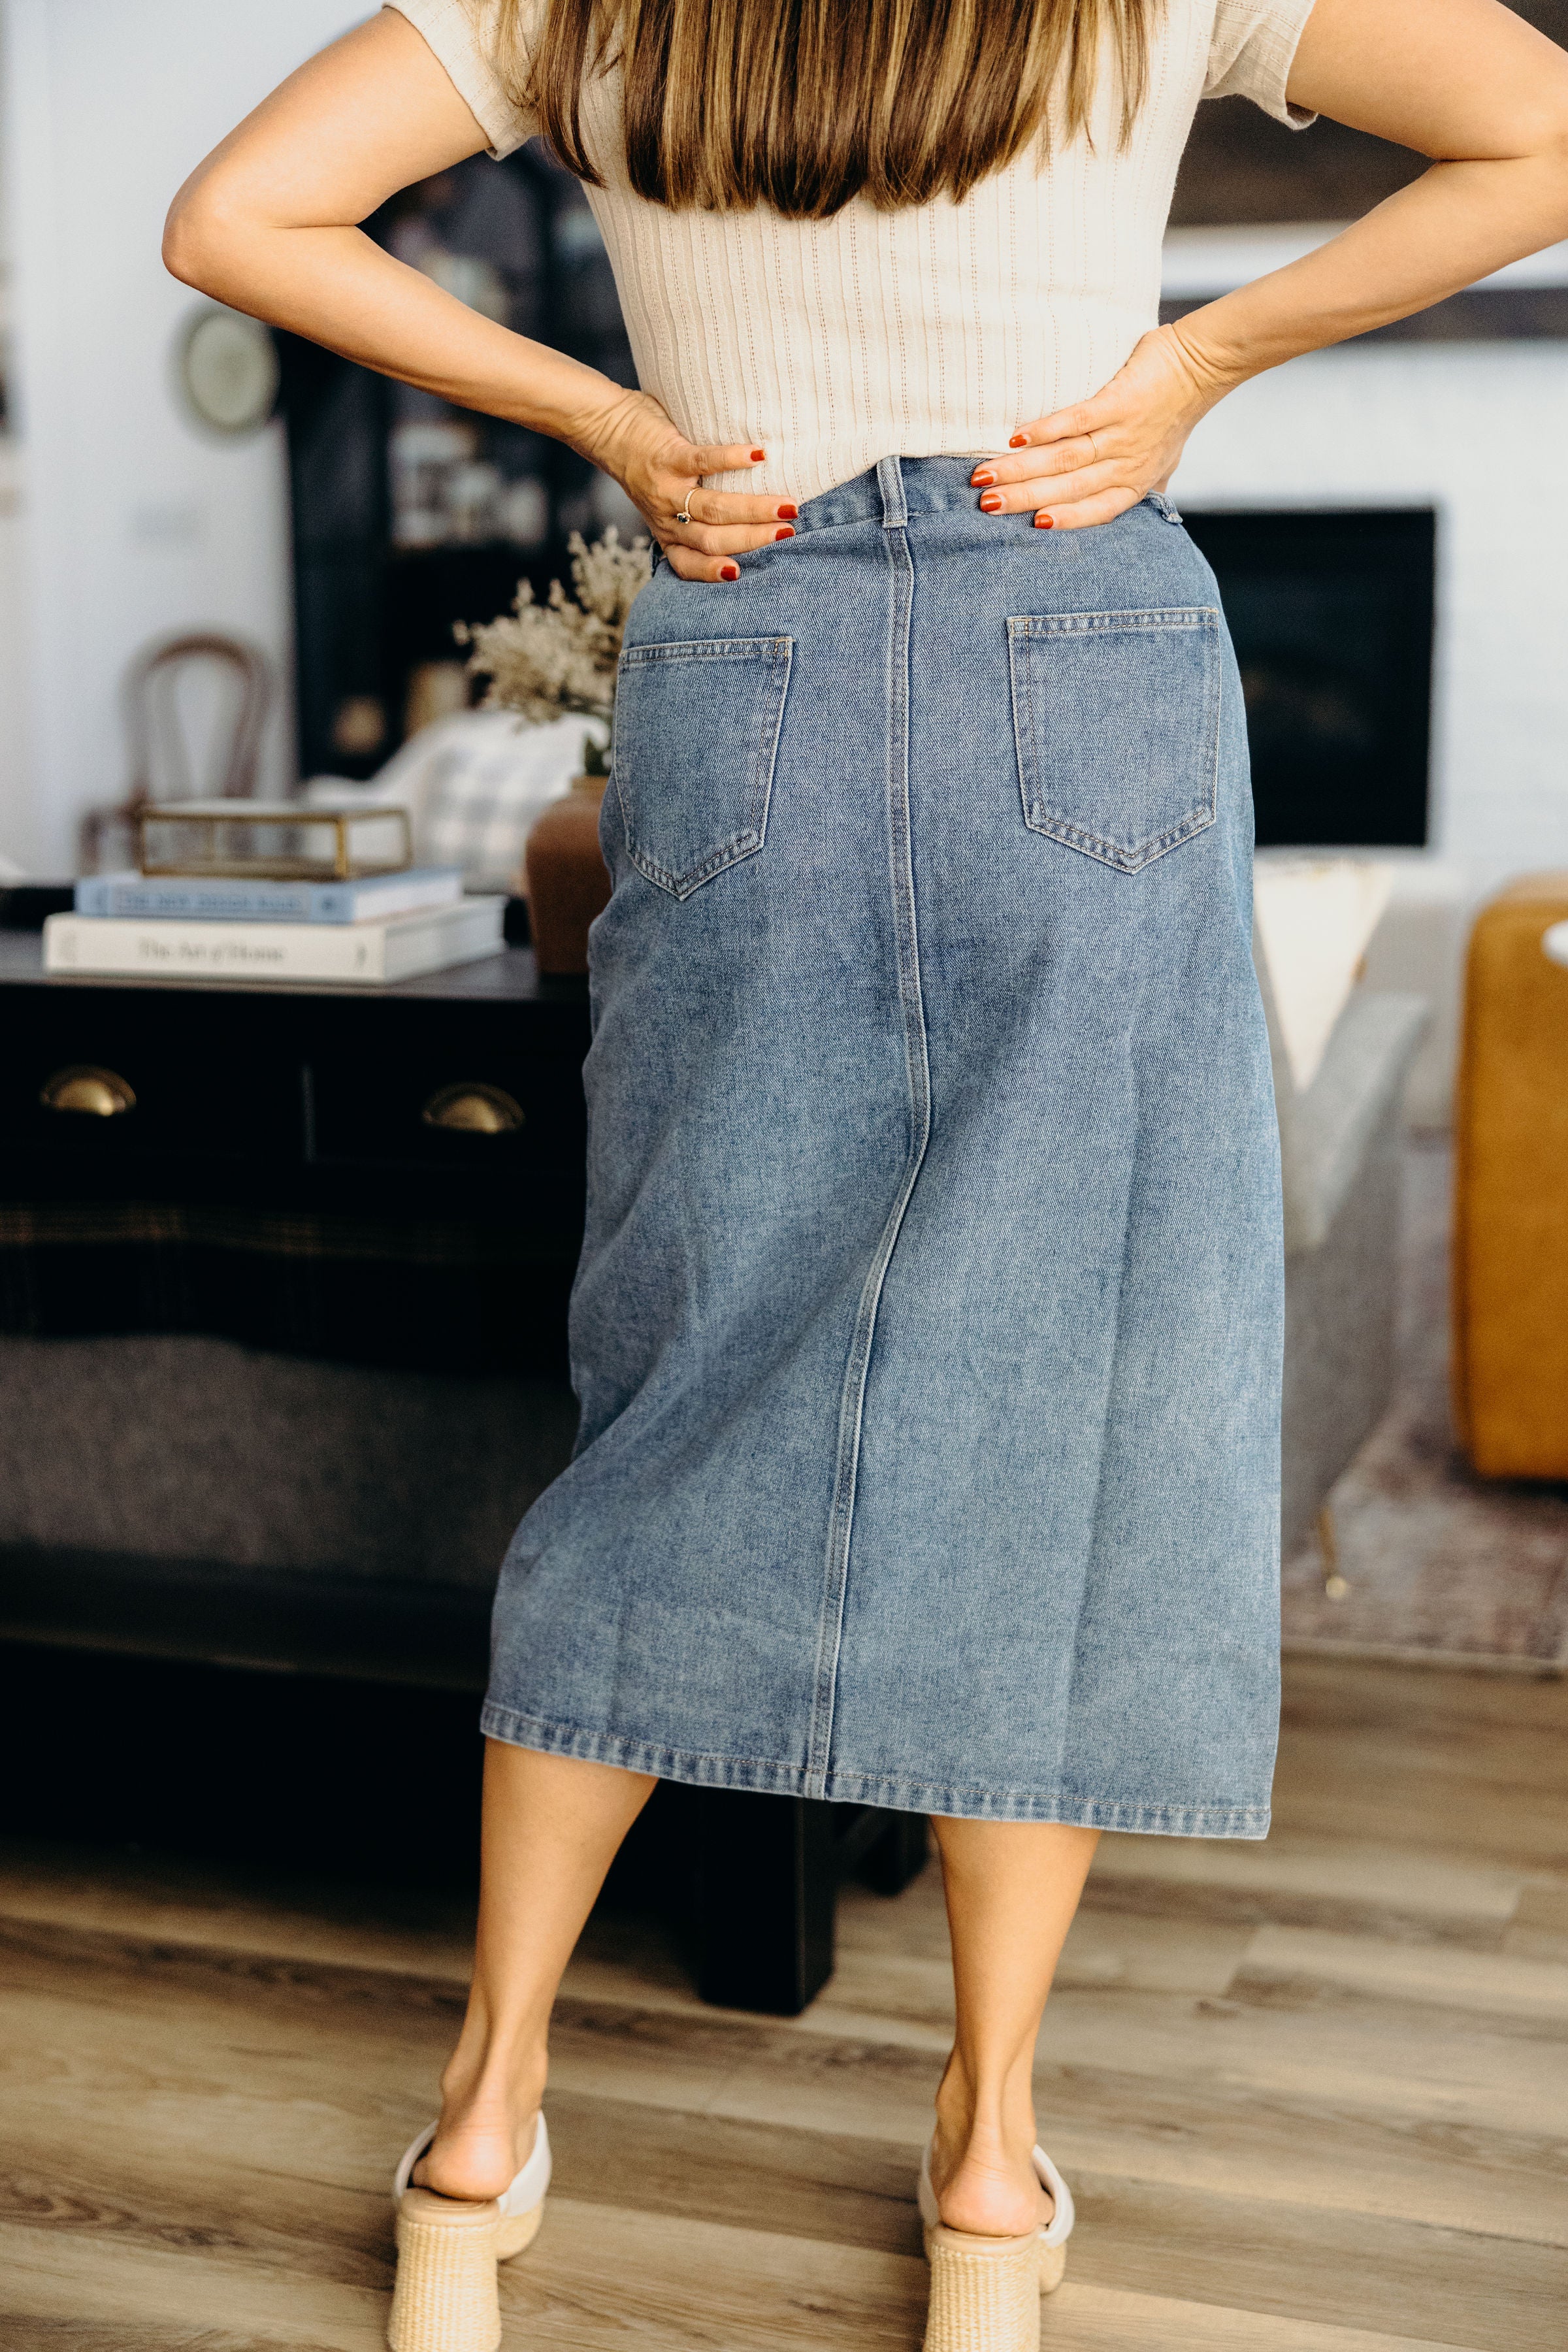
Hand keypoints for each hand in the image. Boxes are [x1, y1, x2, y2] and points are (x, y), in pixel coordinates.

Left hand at [574, 387, 796, 580]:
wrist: (606, 426)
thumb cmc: (645, 464)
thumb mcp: (663, 503)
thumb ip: (694, 518)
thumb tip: (749, 523)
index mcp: (667, 533)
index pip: (689, 565)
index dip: (713, 573)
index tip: (742, 573)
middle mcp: (666, 518)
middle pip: (713, 541)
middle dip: (754, 539)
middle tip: (789, 532)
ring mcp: (666, 488)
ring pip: (714, 510)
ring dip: (754, 509)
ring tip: (787, 505)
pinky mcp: (667, 456)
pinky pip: (703, 462)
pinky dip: (732, 460)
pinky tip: (758, 456)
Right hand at [969, 325, 1235, 530]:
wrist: (1204, 362)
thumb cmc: (1177, 410)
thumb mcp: (1163, 459)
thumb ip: (1138, 483)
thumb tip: (1116, 505)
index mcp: (1136, 481)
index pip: (1097, 510)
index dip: (1066, 520)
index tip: (1031, 526)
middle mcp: (1128, 462)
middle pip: (1069, 487)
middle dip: (1023, 497)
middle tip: (985, 505)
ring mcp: (1124, 433)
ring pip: (1066, 459)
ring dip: (1022, 468)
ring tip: (986, 476)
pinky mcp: (1121, 401)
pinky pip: (1078, 420)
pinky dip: (1046, 430)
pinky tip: (1017, 438)